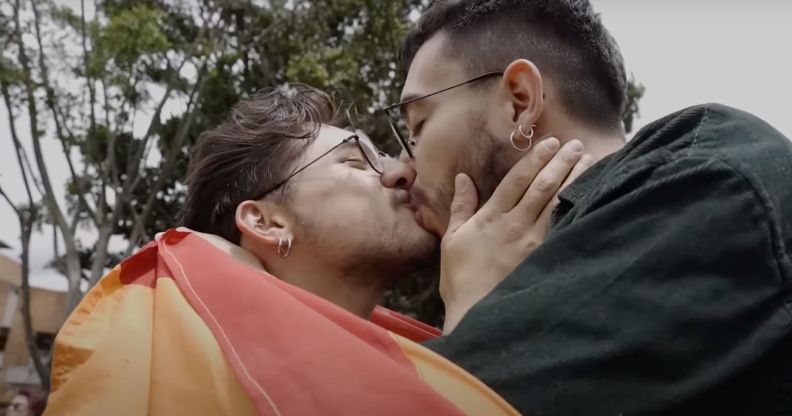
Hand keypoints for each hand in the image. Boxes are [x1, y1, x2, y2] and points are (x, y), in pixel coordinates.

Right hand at [439, 138, 593, 333]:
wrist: (477, 313)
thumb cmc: (461, 277)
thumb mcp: (452, 238)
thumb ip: (461, 206)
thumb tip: (463, 178)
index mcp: (491, 217)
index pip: (517, 180)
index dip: (535, 159)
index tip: (551, 142)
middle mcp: (515, 224)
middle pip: (542, 186)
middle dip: (561, 162)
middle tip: (577, 145)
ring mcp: (532, 242)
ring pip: (557, 203)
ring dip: (574, 180)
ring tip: (589, 162)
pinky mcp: (544, 257)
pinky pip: (563, 227)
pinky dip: (576, 209)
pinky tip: (588, 197)